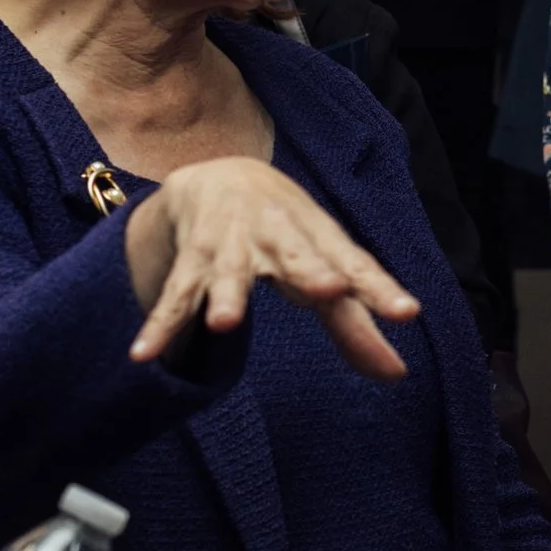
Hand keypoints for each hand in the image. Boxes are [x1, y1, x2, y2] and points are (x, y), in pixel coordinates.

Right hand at [124, 157, 419, 378]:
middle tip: (329, 291)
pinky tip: (143, 355)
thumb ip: (357, 326)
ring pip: (228, 271)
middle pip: (296, 254)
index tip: (406, 312)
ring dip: (225, 294)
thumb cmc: (288, 233)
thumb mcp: (324, 268)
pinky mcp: (191, 258)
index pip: (356, 265)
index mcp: (318, 239)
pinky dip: (159, 325)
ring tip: (222, 323)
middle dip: (309, 271)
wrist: (217, 175)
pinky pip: (174, 297)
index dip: (381, 289)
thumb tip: (397, 375)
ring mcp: (230, 245)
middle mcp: (277, 236)